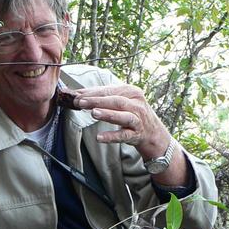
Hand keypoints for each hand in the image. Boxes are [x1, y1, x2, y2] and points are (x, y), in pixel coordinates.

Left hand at [73, 84, 188, 185]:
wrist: (152, 132)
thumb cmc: (131, 113)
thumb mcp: (121, 101)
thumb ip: (102, 97)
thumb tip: (77, 94)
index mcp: (132, 92)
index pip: (110, 90)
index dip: (93, 92)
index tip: (77, 95)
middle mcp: (136, 104)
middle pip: (115, 101)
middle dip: (97, 101)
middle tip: (80, 102)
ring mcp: (137, 119)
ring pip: (122, 116)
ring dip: (107, 114)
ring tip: (93, 113)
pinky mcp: (136, 134)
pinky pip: (123, 135)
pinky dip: (111, 136)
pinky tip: (100, 137)